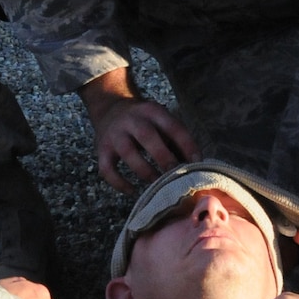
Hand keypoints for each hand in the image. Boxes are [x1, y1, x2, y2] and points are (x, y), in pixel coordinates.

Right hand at [81, 70, 198, 189]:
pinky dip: (119, 183)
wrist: (110, 107)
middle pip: (147, 136)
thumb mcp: (160, 121)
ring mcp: (114, 134)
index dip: (186, 144)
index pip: (172, 126)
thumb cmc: (144, 121)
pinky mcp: (101, 149)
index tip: (197, 163)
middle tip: (176, 175)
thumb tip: (195, 166)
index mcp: (152, 111)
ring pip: (127, 153)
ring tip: (157, 187)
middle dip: (164, 157)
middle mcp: (132, 120)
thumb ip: (175, 140)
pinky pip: (107, 169)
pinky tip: (133, 191)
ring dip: (144, 171)